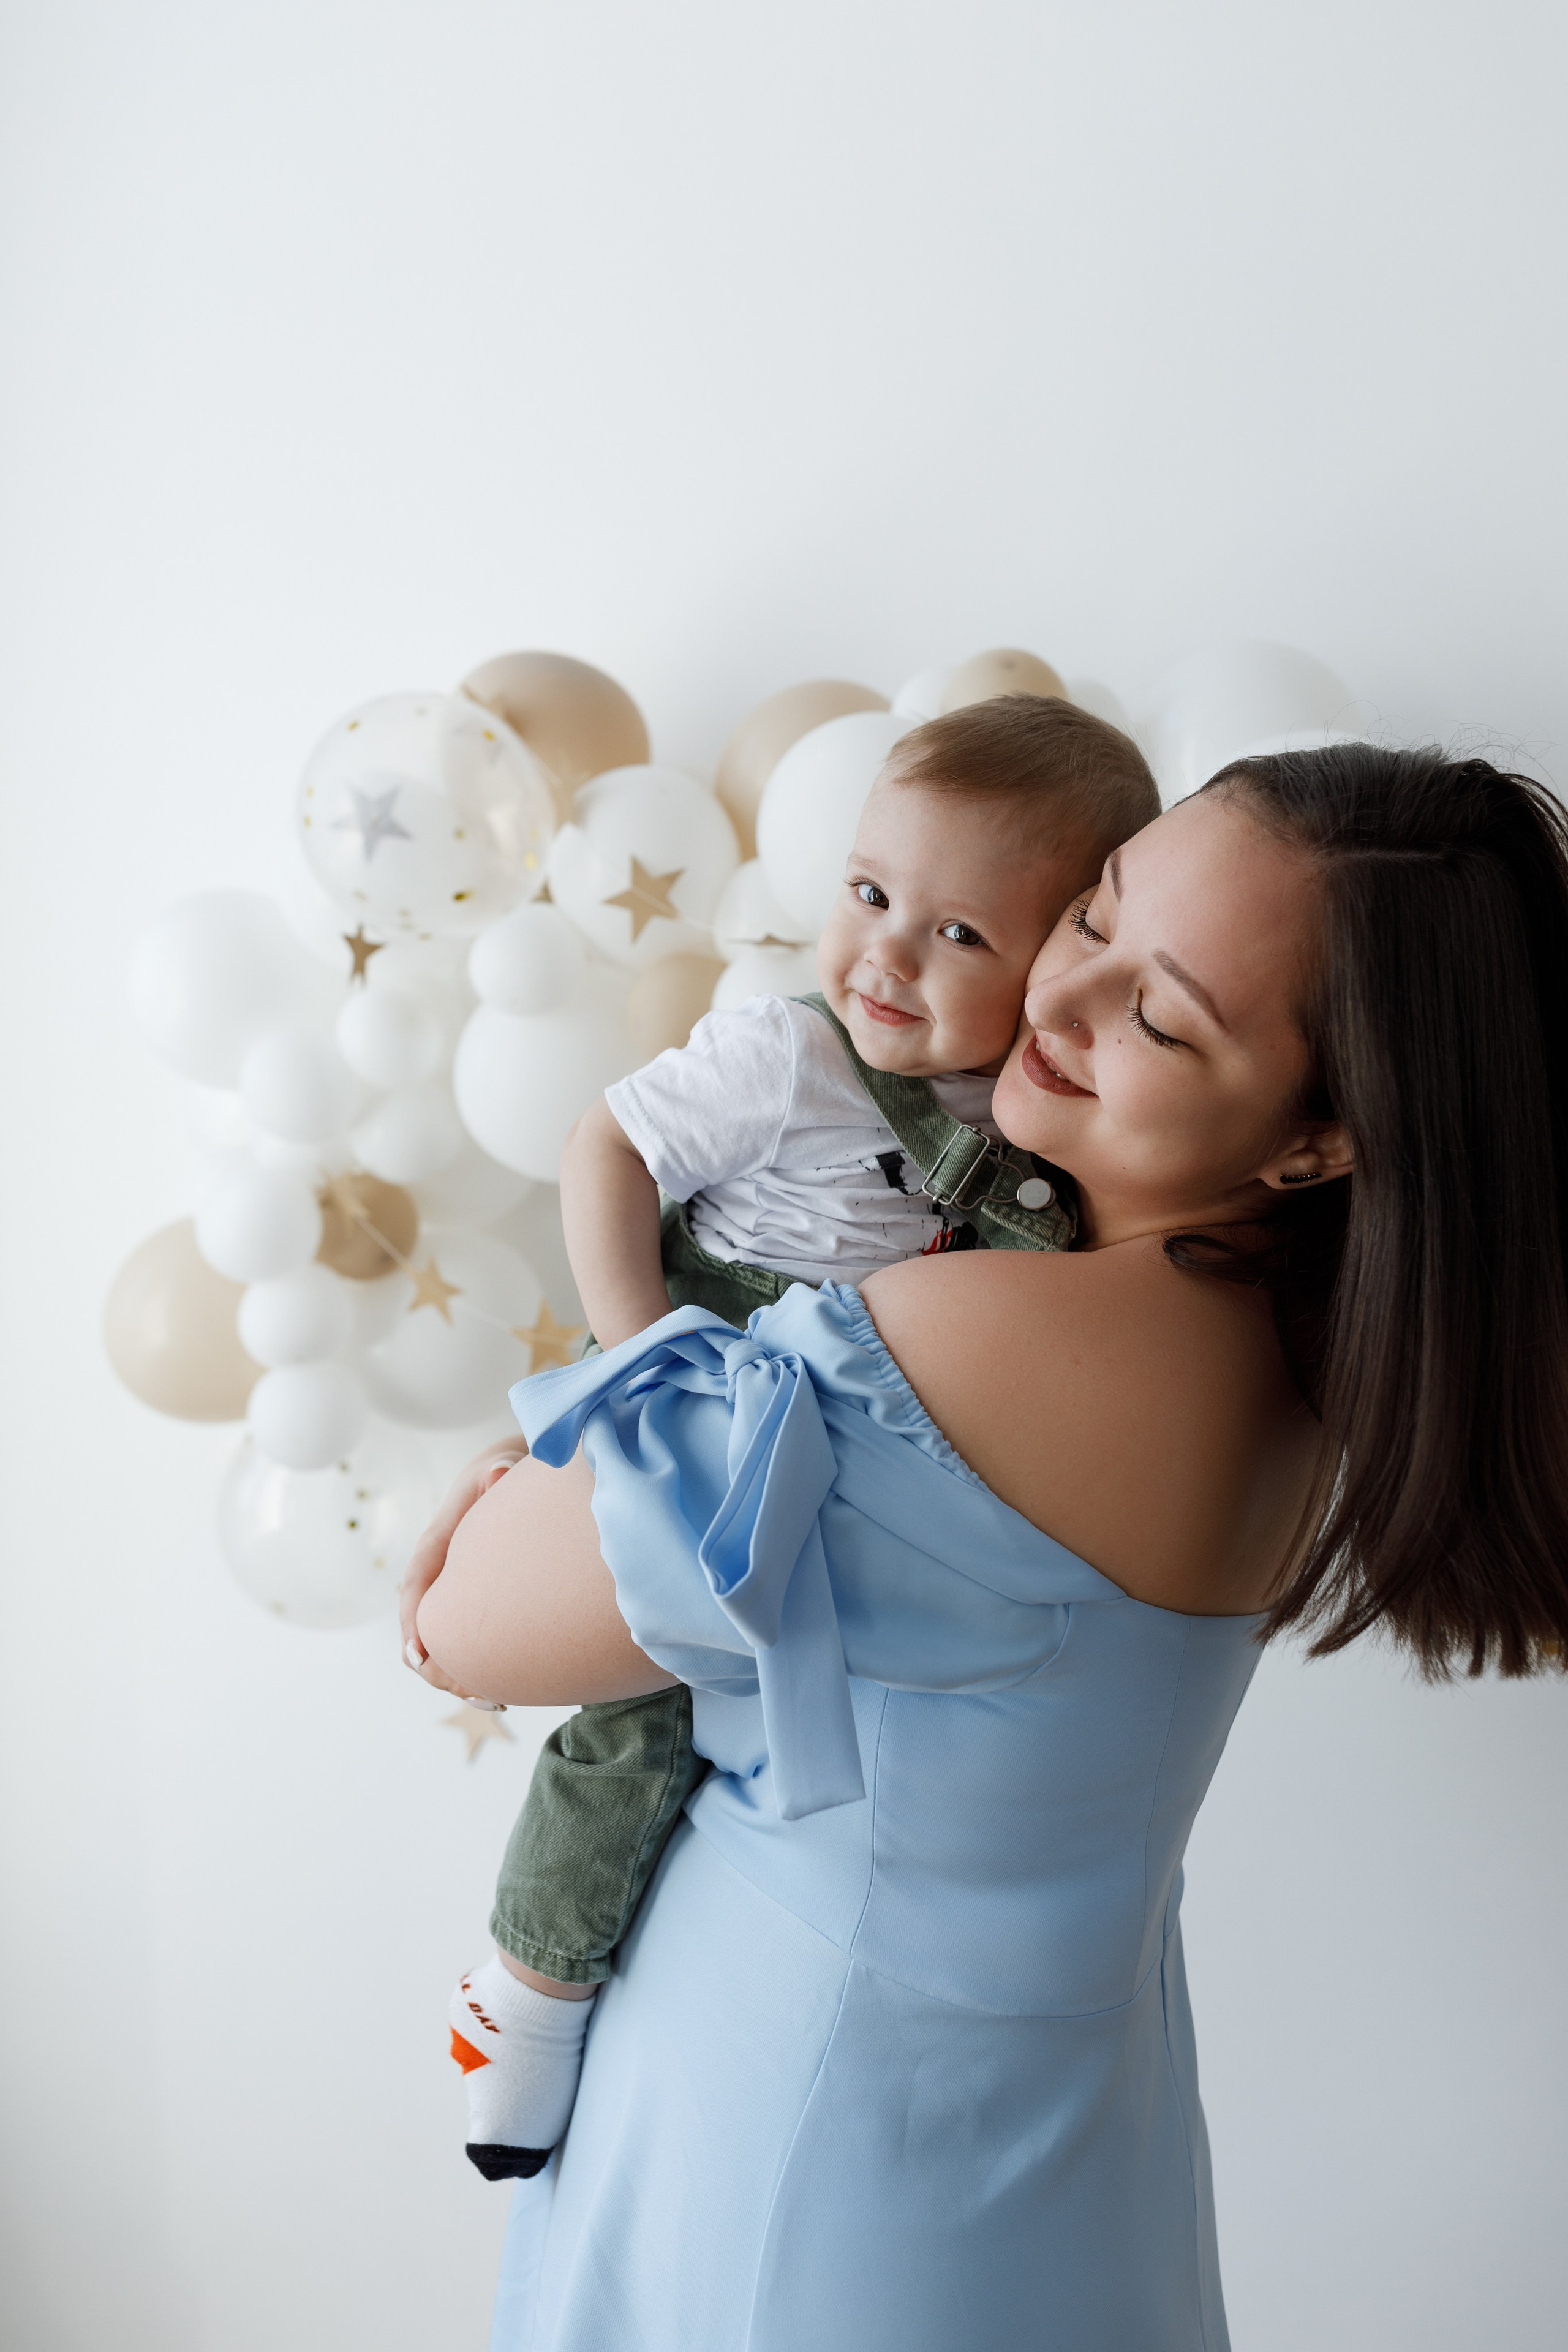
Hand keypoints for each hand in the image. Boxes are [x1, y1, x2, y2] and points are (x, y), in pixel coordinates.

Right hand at [401, 1438, 525, 1695]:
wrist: (504, 1478)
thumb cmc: (502, 1475)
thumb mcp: (500, 1467)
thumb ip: (498, 1472)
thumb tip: (497, 1473)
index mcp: (435, 1546)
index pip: (414, 1588)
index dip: (413, 1624)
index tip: (419, 1657)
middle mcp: (436, 1576)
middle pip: (422, 1631)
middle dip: (442, 1669)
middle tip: (483, 1694)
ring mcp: (449, 1594)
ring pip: (441, 1647)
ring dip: (461, 1679)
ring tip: (500, 1699)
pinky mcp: (468, 1607)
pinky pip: (462, 1646)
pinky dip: (477, 1670)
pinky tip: (508, 1689)